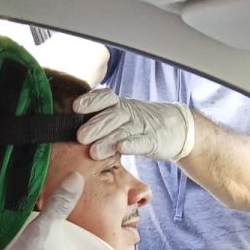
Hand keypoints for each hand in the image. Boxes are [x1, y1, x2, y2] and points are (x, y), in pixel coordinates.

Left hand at [74, 89, 195, 161]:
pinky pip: (142, 142)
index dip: (92, 101)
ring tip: (94, 151)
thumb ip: (102, 121)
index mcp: (121, 106)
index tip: (76, 107)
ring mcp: (143, 127)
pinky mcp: (154, 141)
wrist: (177, 127)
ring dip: (108, 139)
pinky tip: (122, 149)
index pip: (106, 98)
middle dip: (95, 125)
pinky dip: (132, 145)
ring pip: (124, 130)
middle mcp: (130, 114)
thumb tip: (73, 128)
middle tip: (80, 136)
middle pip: (112, 116)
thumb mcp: (122, 118)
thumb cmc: (142, 125)